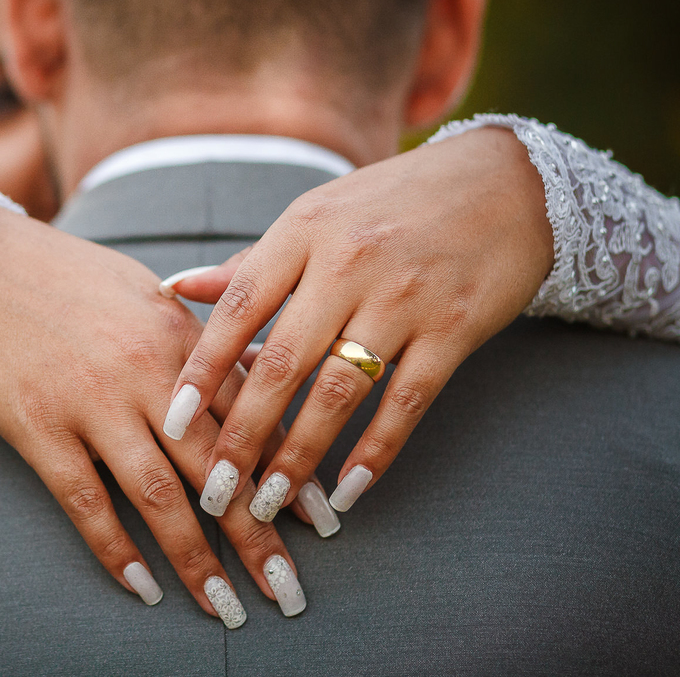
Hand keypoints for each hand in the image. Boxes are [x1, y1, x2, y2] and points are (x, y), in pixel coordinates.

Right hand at [0, 204, 307, 621]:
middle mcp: (144, 372)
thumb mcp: (145, 293)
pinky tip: (143, 586)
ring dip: (196, 558)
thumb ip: (199, 337)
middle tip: (290, 589)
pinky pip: (85, 501)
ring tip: (226, 607)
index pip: (249, 414)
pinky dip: (116, 549)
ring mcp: (90, 402)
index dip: (288, 471)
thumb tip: (253, 371)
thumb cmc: (65, 275)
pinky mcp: (39, 427)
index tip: (321, 520)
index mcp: (179, 336)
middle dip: (258, 533)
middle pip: (215, 464)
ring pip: (157, 494)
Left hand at [164, 126, 553, 519]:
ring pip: (340, 390)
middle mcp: (349, 262)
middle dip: (244, 433)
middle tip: (215, 487)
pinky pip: (406, 402)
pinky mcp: (454, 328)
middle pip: (284, 361)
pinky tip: (346, 491)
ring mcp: (405, 296)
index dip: (201, 368)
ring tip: (269, 500)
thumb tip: (176, 289)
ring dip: (300, 453)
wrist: (510, 182)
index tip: (173, 421)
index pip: (239, 307)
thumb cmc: (391, 203)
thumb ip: (249, 264)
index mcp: (304, 229)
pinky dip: (375, 451)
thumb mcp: (315, 216)